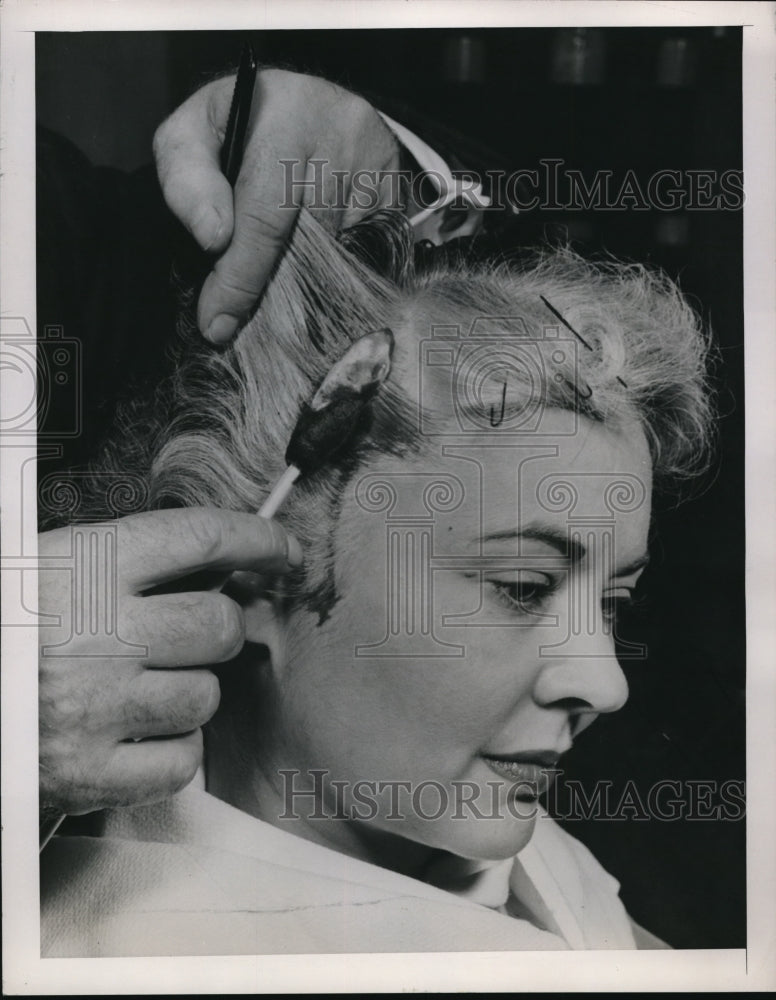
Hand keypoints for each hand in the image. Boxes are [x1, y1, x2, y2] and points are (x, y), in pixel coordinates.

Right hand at [38, 506, 301, 814]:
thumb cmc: (3, 627)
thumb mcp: (46, 568)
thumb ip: (125, 563)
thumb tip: (220, 563)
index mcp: (83, 565)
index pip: (201, 536)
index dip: (257, 538)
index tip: (283, 550)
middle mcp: (97, 632)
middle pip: (219, 625)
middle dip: (217, 630)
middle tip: (187, 636)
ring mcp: (94, 707)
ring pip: (206, 697)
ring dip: (188, 693)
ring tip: (137, 690)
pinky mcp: (86, 774)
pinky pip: (182, 762)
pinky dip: (172, 752)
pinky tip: (134, 736)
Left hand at [153, 69, 400, 343]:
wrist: (303, 100)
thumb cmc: (238, 127)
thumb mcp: (191, 135)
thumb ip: (186, 181)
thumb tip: (214, 238)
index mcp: (285, 117)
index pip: (265, 217)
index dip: (241, 278)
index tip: (219, 324)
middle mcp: (342, 134)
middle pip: (308, 244)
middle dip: (271, 286)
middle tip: (246, 316)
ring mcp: (378, 164)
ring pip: (340, 257)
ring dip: (306, 283)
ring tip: (280, 287)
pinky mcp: (398, 190)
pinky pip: (368, 256)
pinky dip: (338, 273)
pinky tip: (316, 268)